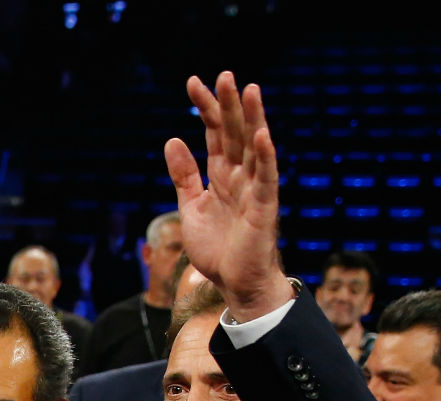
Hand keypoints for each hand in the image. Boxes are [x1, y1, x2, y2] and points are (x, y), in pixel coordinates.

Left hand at [166, 73, 292, 319]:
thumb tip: (173, 139)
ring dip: (253, 120)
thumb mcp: (191, 206)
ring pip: (255, 148)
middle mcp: (240, 176)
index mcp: (222, 175)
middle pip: (234, 133)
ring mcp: (254, 190)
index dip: (205, 109)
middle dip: (228, 105)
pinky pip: (266, 179)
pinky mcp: (264, 209)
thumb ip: (184, 175)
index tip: (193, 83)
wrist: (234, 284)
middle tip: (223, 75)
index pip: (214, 134)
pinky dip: (265, 157)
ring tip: (250, 90)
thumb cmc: (217, 248)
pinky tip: (263, 135)